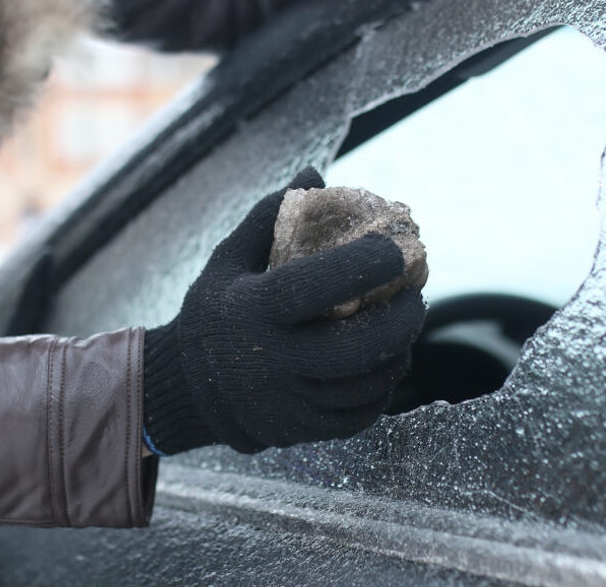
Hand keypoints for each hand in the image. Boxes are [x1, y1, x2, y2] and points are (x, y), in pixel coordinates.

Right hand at [142, 168, 425, 454]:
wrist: (186, 387)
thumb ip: (269, 216)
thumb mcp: (228, 260)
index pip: (313, 287)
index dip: (364, 265)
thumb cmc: (217, 311)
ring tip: (405, 327)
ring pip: (363, 386)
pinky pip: (357, 416)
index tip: (400, 247)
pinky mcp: (299, 431)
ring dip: (398, 354)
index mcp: (250, 312)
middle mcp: (268, 362)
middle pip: (354, 349)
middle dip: (401, 320)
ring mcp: (285, 403)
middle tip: (419, 297)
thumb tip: (316, 174)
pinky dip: (382, 389)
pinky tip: (387, 363)